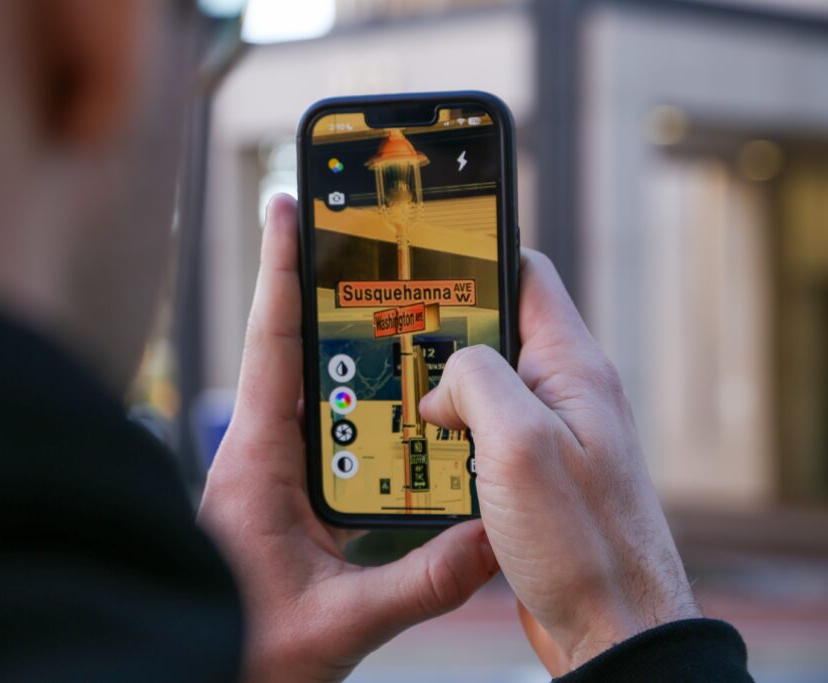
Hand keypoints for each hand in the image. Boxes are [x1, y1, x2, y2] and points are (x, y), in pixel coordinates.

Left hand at [198, 195, 498, 682]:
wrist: (204, 675)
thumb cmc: (246, 651)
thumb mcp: (340, 623)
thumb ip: (420, 583)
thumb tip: (492, 539)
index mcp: (255, 465)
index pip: (272, 347)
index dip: (281, 272)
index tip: (289, 206)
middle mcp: (258, 455)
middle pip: (292, 350)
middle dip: (320, 290)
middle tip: (358, 239)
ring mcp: (269, 473)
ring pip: (311, 391)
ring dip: (345, 350)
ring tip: (390, 305)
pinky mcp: (284, 496)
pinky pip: (325, 433)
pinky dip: (357, 408)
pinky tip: (395, 403)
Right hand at [419, 250, 700, 675]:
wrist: (611, 630)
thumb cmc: (584, 545)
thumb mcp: (519, 445)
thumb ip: (477, 382)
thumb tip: (442, 385)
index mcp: (573, 369)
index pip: (527, 276)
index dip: (476, 255)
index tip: (424, 254)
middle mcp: (566, 394)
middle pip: (496, 331)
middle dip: (443, 332)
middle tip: (390, 336)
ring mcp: (551, 436)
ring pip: (484, 386)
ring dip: (443, 390)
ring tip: (397, 395)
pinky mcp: (534, 476)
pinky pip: (485, 434)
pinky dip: (451, 434)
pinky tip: (422, 450)